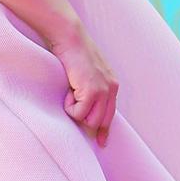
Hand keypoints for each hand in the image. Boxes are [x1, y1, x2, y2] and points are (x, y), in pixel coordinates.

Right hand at [46, 18, 118, 146]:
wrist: (70, 38)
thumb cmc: (73, 53)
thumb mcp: (87, 72)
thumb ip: (91, 88)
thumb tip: (86, 109)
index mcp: (112, 84)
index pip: (111, 113)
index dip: (105, 129)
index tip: (101, 142)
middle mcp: (111, 88)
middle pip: (101, 121)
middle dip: (87, 124)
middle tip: (72, 112)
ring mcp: (103, 90)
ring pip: (90, 121)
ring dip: (76, 113)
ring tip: (69, 96)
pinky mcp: (92, 91)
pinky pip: (79, 113)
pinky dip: (69, 106)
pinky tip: (67, 91)